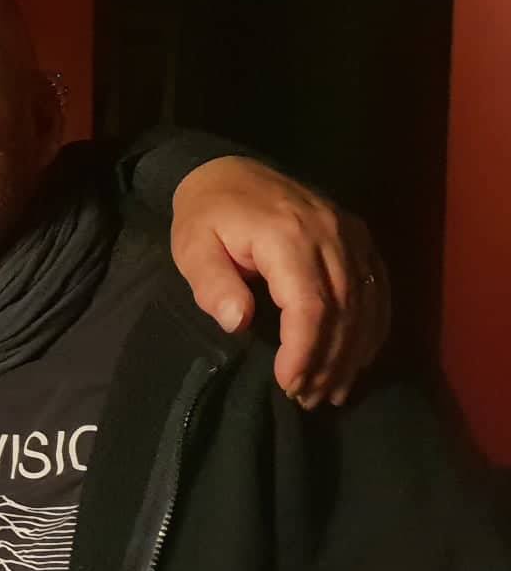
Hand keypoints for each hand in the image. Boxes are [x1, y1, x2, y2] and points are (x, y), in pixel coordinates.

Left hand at [169, 157, 388, 407]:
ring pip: (367, 304)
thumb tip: (239, 323)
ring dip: (352, 354)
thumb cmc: (206, 215)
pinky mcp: (360, 238)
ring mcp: (352, 234)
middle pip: (344, 311)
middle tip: (306, 399)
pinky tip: (357, 359)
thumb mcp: (192, 247)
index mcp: (287, 236)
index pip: (310, 305)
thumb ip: (213, 284)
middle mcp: (331, 233)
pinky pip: (379, 289)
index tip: (288, 384)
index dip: (304, 351)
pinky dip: (373, 329)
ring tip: (330, 392)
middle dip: (327, 362)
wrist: (228, 171)